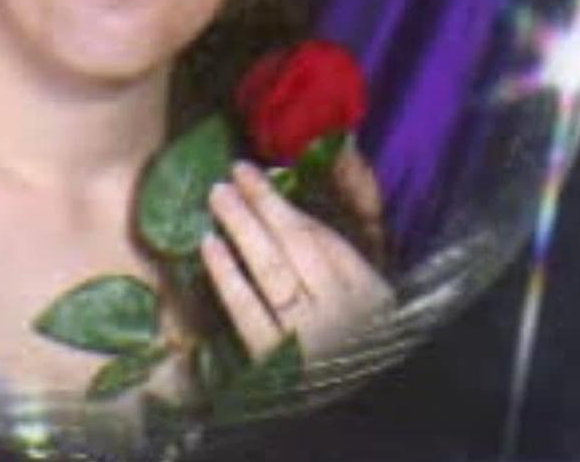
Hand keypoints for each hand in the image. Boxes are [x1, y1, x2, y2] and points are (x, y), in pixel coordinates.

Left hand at [201, 161, 393, 361]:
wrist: (347, 411)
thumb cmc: (349, 338)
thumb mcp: (362, 288)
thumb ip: (342, 238)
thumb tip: (329, 167)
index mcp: (370, 292)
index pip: (323, 237)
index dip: (284, 202)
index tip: (253, 174)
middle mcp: (344, 312)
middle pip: (295, 245)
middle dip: (260, 204)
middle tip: (229, 177)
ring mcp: (310, 339)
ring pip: (271, 270)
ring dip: (241, 227)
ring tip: (217, 197)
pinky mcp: (276, 364)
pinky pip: (247, 310)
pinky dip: (226, 274)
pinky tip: (209, 245)